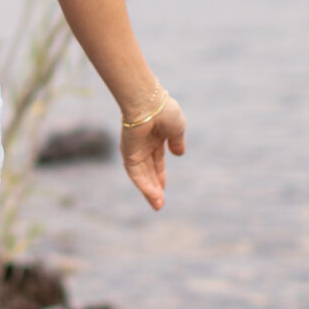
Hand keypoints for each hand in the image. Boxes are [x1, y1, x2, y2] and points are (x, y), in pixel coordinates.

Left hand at [120, 94, 185, 211]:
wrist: (148, 103)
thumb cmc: (164, 111)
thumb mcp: (177, 129)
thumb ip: (177, 142)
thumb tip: (179, 154)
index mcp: (155, 137)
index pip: (156, 160)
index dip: (160, 173)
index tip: (164, 186)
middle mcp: (143, 145)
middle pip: (148, 170)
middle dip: (154, 186)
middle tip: (159, 202)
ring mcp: (135, 150)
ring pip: (142, 175)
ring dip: (150, 190)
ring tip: (158, 205)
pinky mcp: (129, 154)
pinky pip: (136, 174)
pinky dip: (144, 186)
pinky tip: (153, 196)